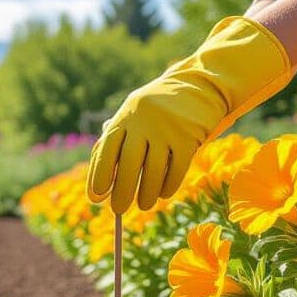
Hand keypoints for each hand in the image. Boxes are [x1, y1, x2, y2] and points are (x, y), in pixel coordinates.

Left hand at [86, 16, 291, 212]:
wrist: (199, 86)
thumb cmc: (158, 108)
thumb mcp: (134, 114)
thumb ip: (116, 140)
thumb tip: (98, 180)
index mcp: (125, 116)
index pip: (106, 149)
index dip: (99, 175)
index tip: (96, 197)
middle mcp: (144, 121)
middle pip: (129, 164)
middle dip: (122, 192)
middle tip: (118, 210)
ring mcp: (168, 128)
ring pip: (154, 171)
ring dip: (147, 194)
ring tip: (143, 205)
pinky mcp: (189, 136)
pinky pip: (177, 169)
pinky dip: (169, 186)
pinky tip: (163, 194)